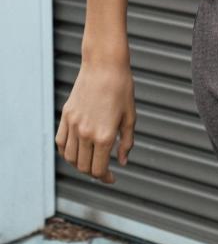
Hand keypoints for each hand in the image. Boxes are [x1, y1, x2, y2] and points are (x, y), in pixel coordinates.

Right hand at [55, 60, 135, 183]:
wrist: (105, 65)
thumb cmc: (122, 88)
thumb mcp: (130, 116)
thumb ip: (126, 142)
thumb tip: (122, 162)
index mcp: (104, 136)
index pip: (99, 170)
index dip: (106, 178)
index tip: (112, 178)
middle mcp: (86, 134)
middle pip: (84, 167)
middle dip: (94, 173)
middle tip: (103, 170)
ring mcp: (73, 125)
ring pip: (70, 158)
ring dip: (80, 165)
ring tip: (90, 161)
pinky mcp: (66, 116)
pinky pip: (61, 142)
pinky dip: (66, 152)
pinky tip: (76, 151)